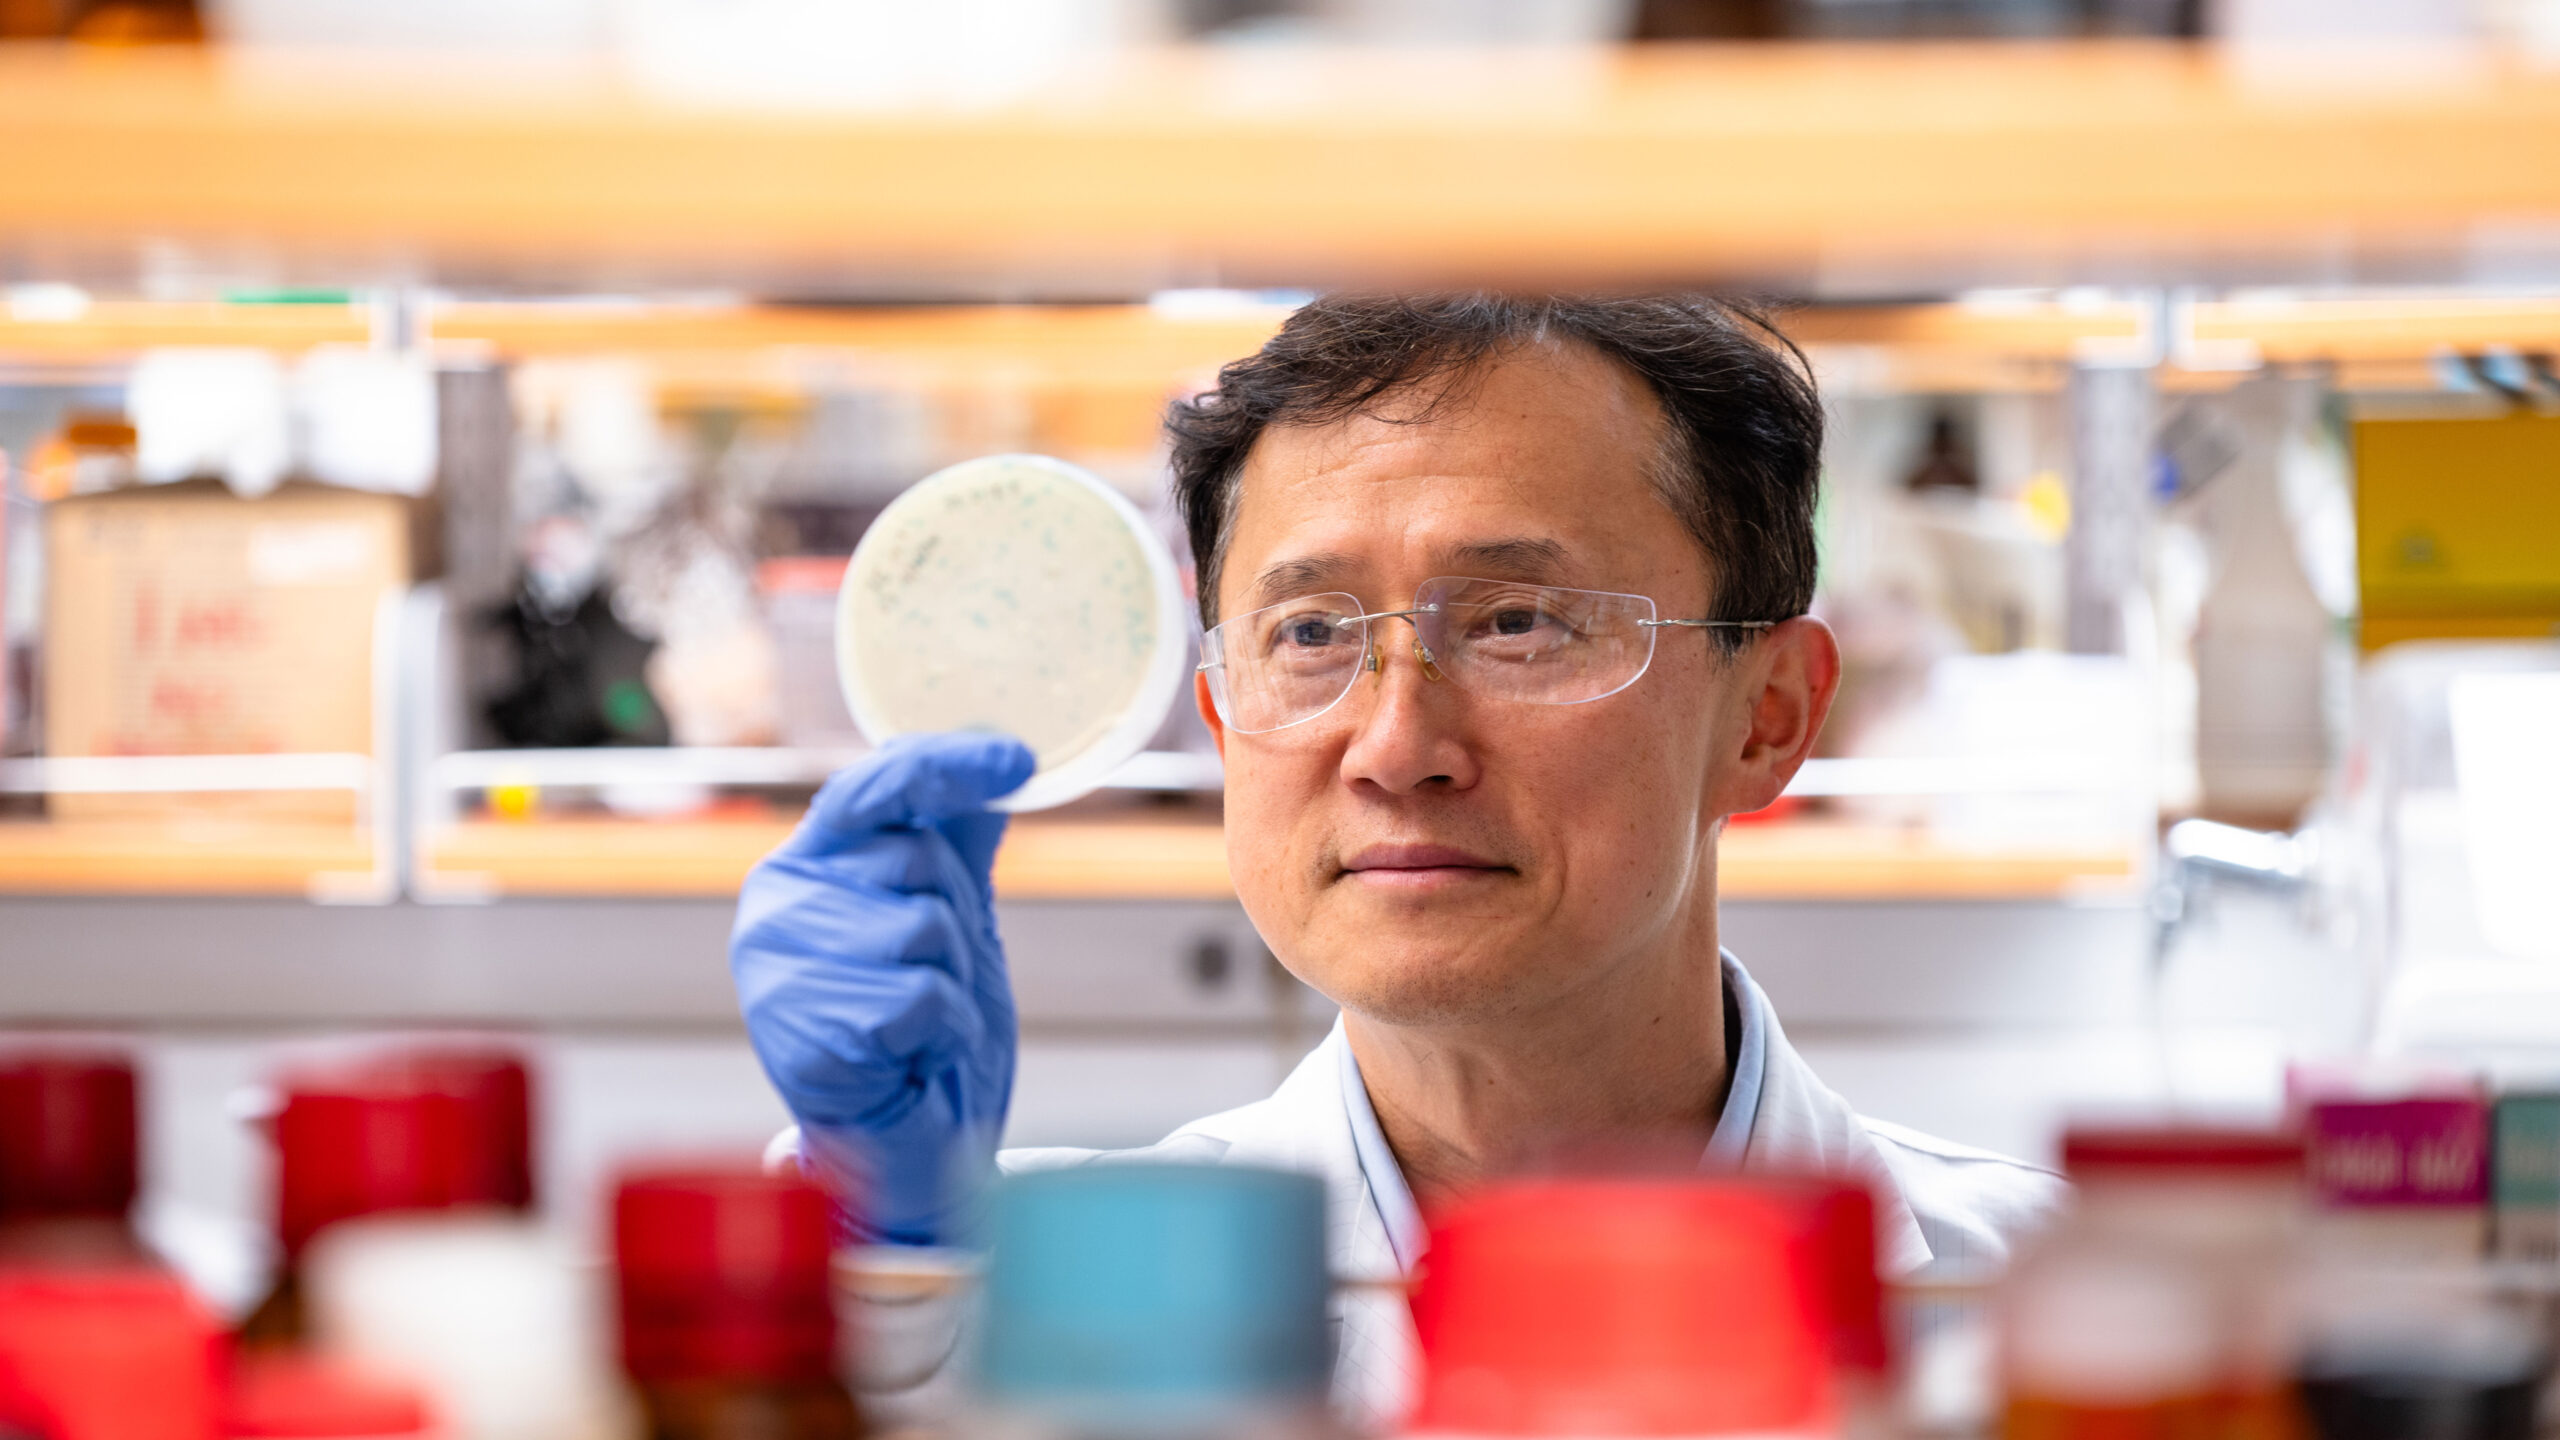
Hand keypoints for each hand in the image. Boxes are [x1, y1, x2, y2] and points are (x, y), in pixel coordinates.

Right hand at [730, 733, 1035, 1244]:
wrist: (915, 1145)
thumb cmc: (923, 1031)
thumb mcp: (948, 916)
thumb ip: (955, 837)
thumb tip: (1000, 748)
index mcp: (804, 867)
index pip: (871, 787)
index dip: (945, 763)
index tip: (1017, 760)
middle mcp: (775, 906)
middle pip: (915, 859)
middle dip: (953, 922)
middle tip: (926, 980)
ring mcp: (780, 971)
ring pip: (924, 928)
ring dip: (950, 982)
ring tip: (916, 1026)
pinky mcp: (804, 1034)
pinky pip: (922, 996)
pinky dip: (940, 1032)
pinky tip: (910, 1058)